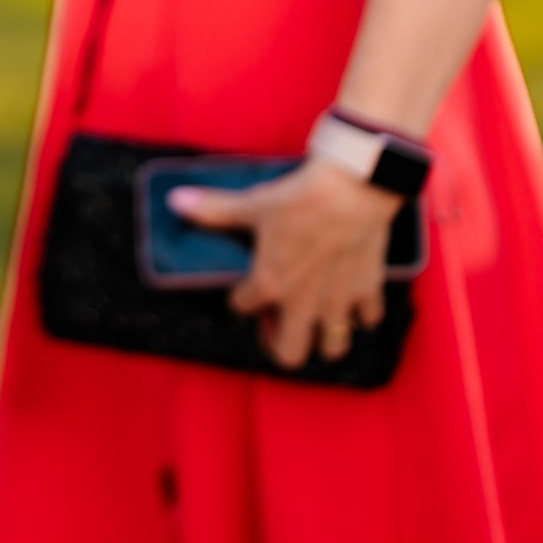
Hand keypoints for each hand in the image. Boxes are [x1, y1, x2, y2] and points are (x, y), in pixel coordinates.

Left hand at [171, 162, 402, 367]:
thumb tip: (174, 201)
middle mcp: (303, 303)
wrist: (354, 189)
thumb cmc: (299, 198)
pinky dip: (362, 312)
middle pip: (291, 353)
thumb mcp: (252, 204)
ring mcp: (338, 301)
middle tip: (277, 322)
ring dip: (325, 339)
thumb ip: (214, 210)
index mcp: (270, 285)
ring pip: (333, 347)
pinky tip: (351, 296)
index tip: (242, 288)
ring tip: (316, 318)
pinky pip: (368, 318)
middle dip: (280, 344)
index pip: (242, 307)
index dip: (239, 298)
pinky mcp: (367, 289)